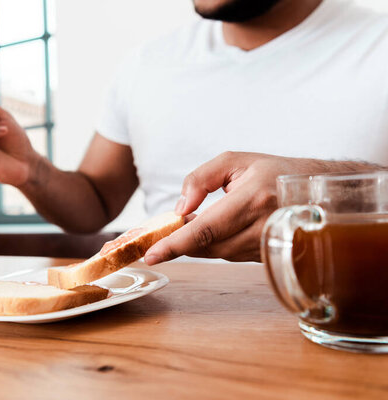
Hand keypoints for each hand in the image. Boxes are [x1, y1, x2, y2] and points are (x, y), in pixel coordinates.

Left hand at [144, 152, 342, 262]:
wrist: (319, 192)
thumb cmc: (274, 172)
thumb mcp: (235, 161)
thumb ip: (201, 179)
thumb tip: (181, 209)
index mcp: (252, 199)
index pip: (206, 229)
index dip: (176, 244)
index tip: (151, 254)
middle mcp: (261, 227)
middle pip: (207, 246)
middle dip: (180, 242)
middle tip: (160, 233)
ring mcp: (266, 246)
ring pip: (217, 253)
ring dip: (197, 242)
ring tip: (190, 224)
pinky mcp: (266, 256)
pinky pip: (229, 255)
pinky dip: (214, 245)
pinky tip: (212, 231)